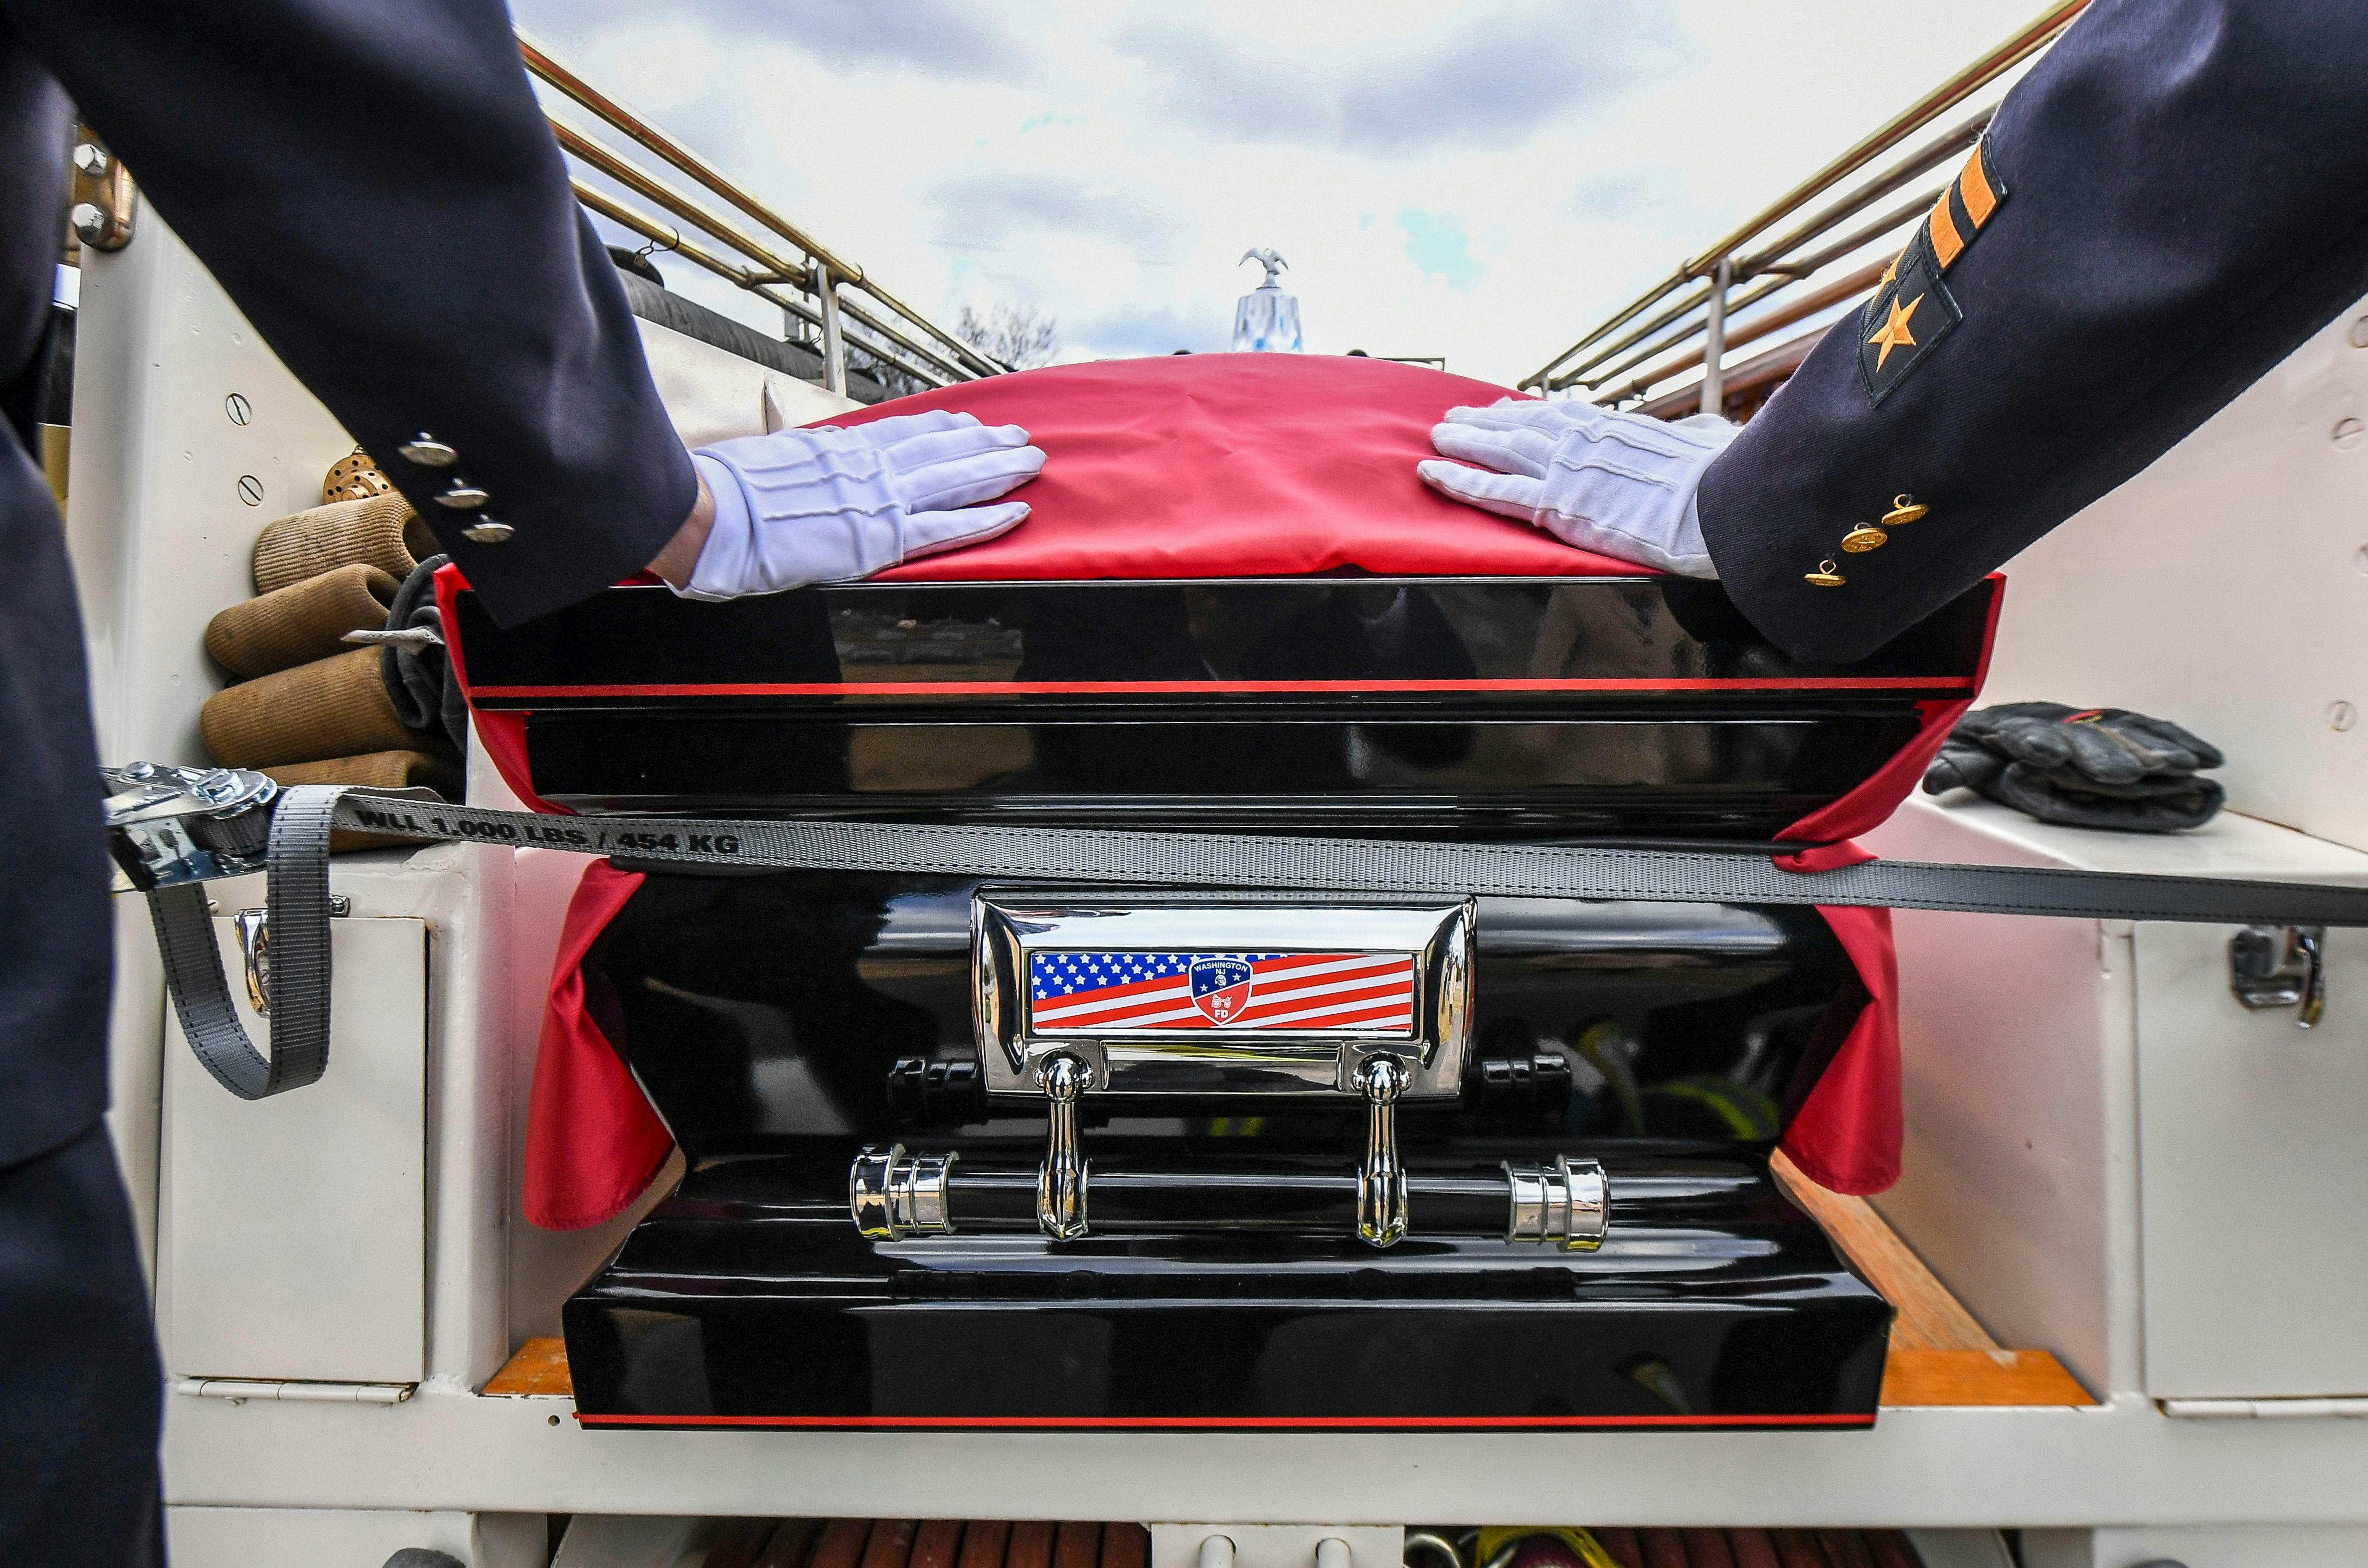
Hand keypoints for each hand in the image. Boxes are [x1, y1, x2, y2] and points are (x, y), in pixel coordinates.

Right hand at [655, 410, 1044, 599]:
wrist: (712, 514)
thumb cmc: (726, 487)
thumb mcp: (760, 447)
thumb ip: (781, 432)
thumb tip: (772, 406)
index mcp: (840, 447)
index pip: (904, 432)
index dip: (943, 429)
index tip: (969, 424)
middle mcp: (867, 466)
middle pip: (940, 449)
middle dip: (985, 444)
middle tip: (1020, 438)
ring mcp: (878, 500)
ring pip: (954, 479)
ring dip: (998, 470)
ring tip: (1032, 463)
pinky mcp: (880, 539)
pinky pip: (946, 527)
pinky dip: (984, 518)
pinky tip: (1015, 512)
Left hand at [1417, 397, 1738, 577]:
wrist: (1721, 504)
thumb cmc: (1726, 475)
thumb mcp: (1715, 442)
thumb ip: (1702, 435)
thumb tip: (1716, 432)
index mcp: (1615, 425)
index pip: (1559, 413)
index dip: (1526, 410)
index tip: (1506, 407)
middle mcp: (1582, 439)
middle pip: (1521, 425)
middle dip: (1485, 421)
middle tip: (1457, 417)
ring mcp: (1565, 470)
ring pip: (1499, 451)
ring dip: (1464, 443)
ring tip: (1438, 436)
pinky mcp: (1556, 506)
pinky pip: (1494, 492)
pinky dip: (1460, 480)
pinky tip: (1432, 472)